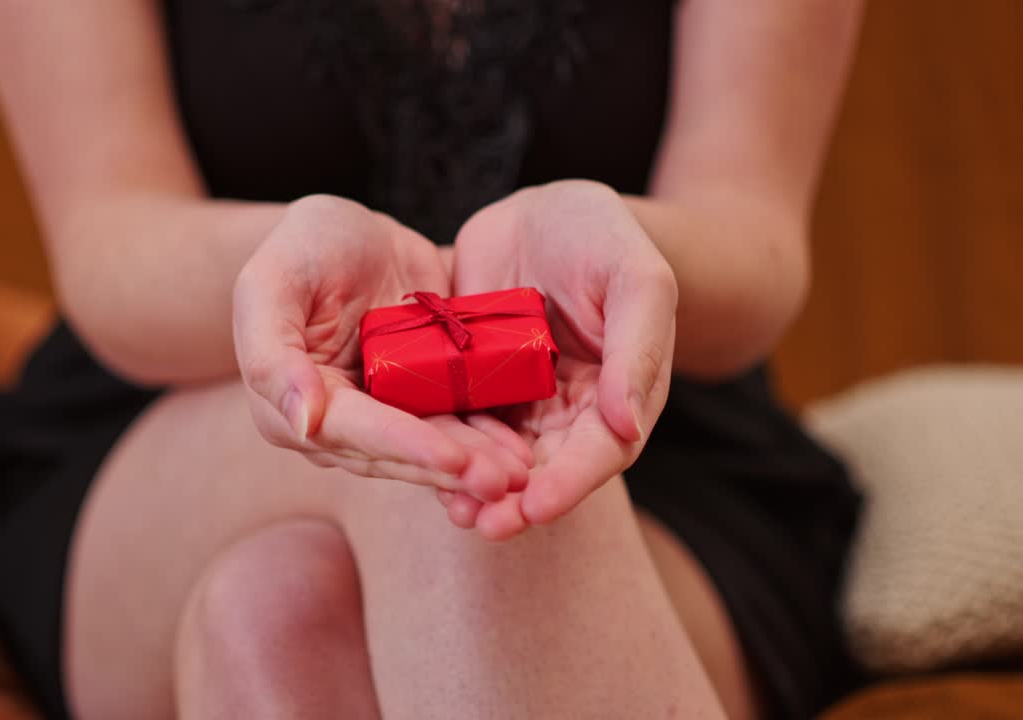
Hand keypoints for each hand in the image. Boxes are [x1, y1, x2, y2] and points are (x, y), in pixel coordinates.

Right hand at [233, 195, 530, 501]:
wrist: (348, 235)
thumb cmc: (301, 247)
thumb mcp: (272, 281)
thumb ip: (272, 353)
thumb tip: (301, 422)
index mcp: (286, 406)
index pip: (351, 432)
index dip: (402, 446)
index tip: (452, 460)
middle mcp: (332, 427)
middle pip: (396, 455)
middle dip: (450, 468)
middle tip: (503, 481)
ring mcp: (379, 419)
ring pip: (429, 450)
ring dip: (475, 465)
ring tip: (520, 473)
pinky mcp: (418, 405)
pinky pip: (453, 428)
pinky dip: (486, 440)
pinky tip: (520, 452)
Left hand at [441, 180, 677, 539]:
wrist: (547, 212)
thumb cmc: (606, 239)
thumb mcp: (637, 280)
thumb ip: (638, 350)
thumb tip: (627, 426)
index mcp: (616, 396)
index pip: (599, 453)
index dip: (569, 484)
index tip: (536, 508)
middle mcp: (565, 411)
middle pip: (544, 470)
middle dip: (516, 502)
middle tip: (485, 525)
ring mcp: (515, 399)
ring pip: (496, 455)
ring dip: (475, 487)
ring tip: (453, 512)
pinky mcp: (470, 381)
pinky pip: (454, 420)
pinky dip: (440, 445)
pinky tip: (415, 462)